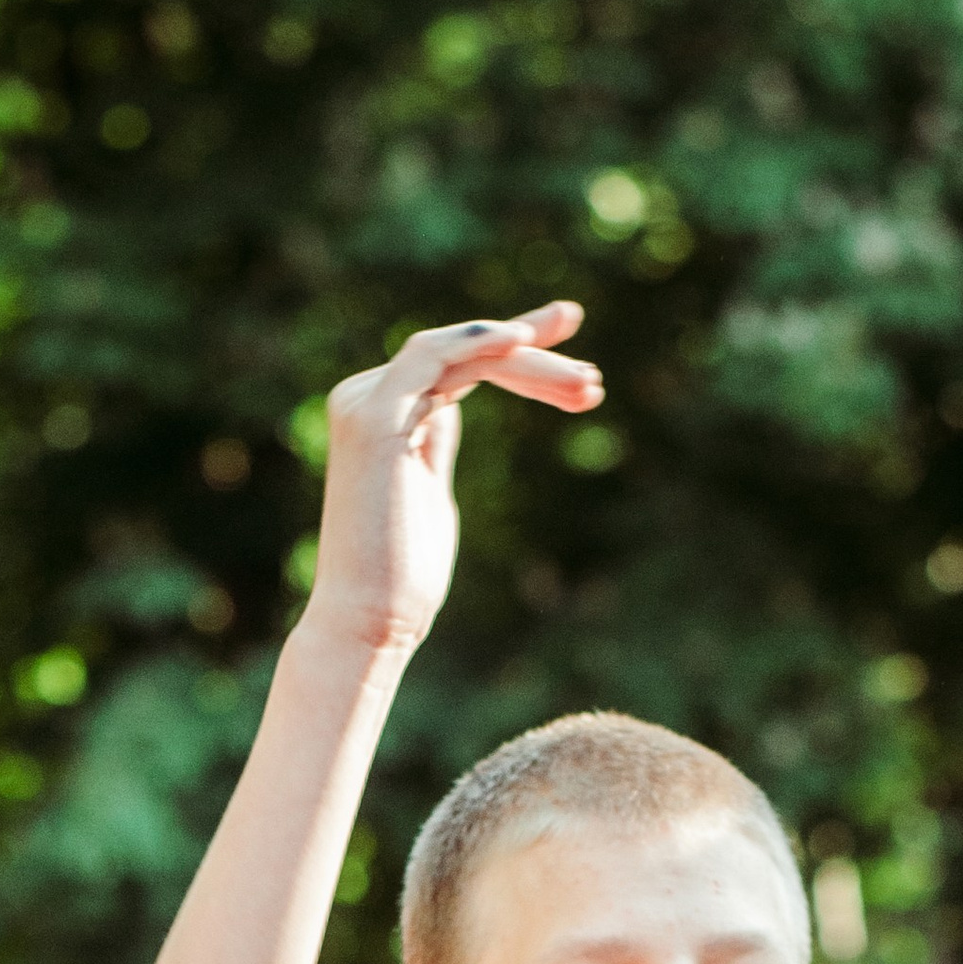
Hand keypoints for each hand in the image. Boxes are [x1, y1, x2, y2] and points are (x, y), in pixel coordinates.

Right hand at [305, 303, 602, 658]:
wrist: (367, 623)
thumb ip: (433, 447)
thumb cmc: (402, 583)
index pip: (460, 369)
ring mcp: (367, 403)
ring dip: (531, 364)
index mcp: (385, 417)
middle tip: (595, 380)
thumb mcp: (429, 497)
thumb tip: (447, 414)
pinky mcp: (373, 416)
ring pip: (463, 355)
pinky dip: (478, 342)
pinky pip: (432, 356)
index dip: (522, 361)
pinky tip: (523, 340)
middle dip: (537, 357)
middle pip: (467, 357)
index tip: (579, 372)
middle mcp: (368, 398)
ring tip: (589, 387)